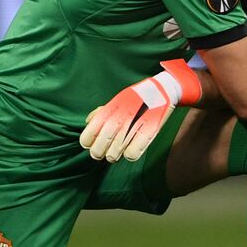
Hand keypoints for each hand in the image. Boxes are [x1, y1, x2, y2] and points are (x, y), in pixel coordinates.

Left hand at [80, 59, 201, 161]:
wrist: (161, 90)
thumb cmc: (136, 97)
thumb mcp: (116, 101)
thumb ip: (100, 112)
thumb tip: (88, 122)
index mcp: (107, 112)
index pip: (86, 138)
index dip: (88, 143)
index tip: (92, 143)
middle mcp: (117, 120)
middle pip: (97, 151)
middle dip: (99, 153)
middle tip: (104, 151)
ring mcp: (131, 127)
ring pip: (113, 155)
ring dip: (114, 155)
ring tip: (118, 150)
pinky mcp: (147, 133)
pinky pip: (131, 155)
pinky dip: (131, 154)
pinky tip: (132, 148)